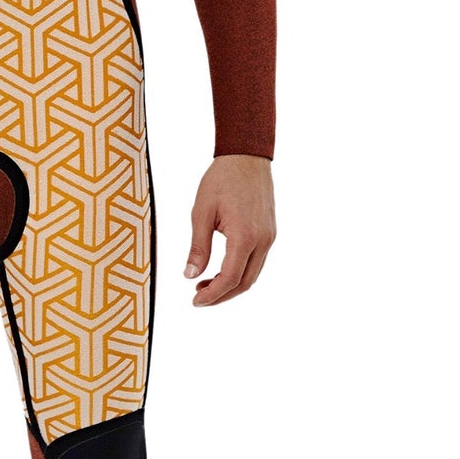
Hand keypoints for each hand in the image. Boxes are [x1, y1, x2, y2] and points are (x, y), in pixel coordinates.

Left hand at [185, 155, 275, 307]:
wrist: (246, 157)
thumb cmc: (221, 180)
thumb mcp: (201, 213)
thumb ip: (197, 247)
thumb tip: (189, 276)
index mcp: (245, 236)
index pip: (230, 278)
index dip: (213, 295)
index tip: (195, 301)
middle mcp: (262, 240)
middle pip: (245, 282)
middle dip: (222, 296)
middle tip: (198, 299)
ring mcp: (269, 237)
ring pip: (253, 274)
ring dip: (231, 285)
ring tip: (205, 285)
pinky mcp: (269, 233)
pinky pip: (257, 261)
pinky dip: (240, 272)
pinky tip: (221, 270)